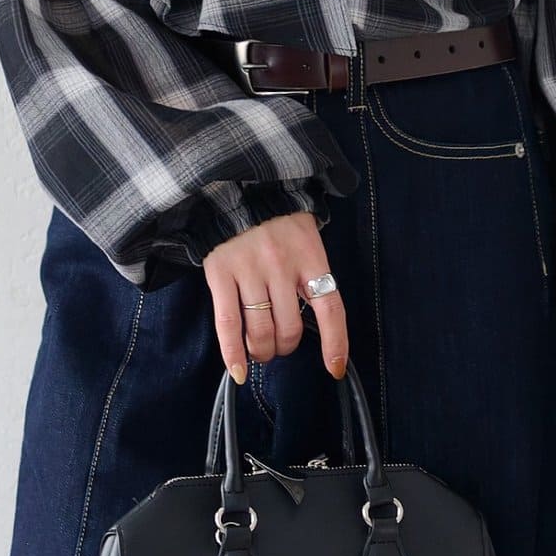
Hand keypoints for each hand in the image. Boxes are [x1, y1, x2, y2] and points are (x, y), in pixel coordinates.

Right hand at [202, 210, 348, 383]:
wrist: (238, 184)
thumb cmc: (279, 219)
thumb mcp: (306, 237)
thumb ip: (311, 272)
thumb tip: (313, 320)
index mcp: (310, 256)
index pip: (330, 308)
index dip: (335, 342)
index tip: (334, 368)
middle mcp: (282, 265)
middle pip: (290, 327)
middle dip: (286, 346)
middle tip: (280, 344)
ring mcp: (250, 269)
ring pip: (261, 331)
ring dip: (262, 351)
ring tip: (261, 350)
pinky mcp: (221, 273)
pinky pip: (228, 324)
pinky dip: (233, 354)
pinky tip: (238, 371)